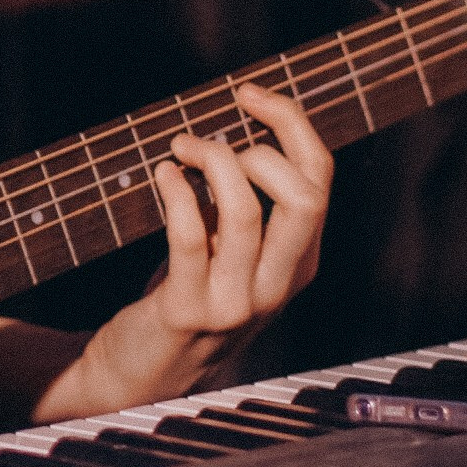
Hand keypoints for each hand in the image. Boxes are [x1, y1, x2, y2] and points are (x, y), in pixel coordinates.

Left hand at [150, 80, 333, 351]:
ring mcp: (237, 302)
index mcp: (299, 262)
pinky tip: (163, 175)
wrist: (145, 372)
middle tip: (210, 139)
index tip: (248, 94)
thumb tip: (235, 120)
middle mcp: (278, 284)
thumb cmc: (188, 295)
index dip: (291, 124)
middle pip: (305, 198)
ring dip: (210, 164)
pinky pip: (191, 239)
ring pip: (246, 212)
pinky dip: (177, 194)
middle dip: (262, 147)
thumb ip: (245, 203)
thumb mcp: (232, 252)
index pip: (320, 178)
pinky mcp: (189, 311)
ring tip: (179, 150)